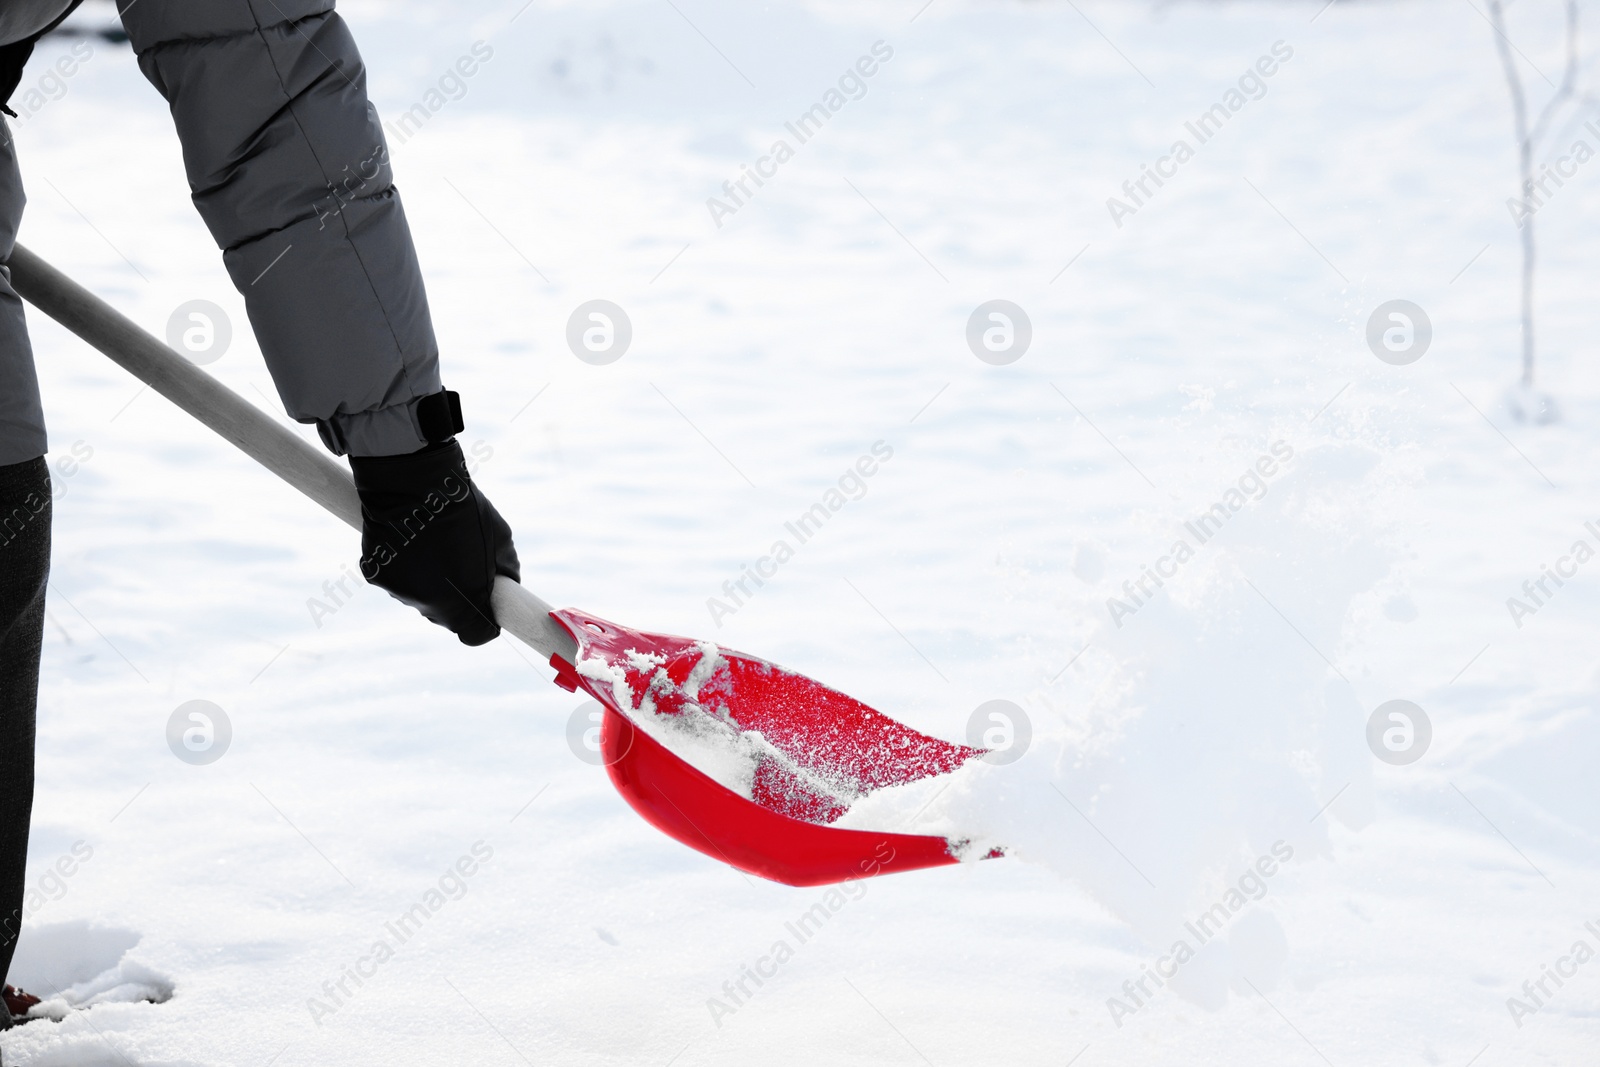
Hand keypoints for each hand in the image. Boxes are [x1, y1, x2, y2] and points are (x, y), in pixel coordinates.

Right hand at [349, 439, 518, 645]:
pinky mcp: (375, 575)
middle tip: (462, 564)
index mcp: (460, 602)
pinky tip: (410, 539)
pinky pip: (398, 579)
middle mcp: (426, 605)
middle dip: (458, 599)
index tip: (488, 606)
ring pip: (421, 597)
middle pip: (447, 617)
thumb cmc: (463, 507)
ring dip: (430, 582)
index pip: (476, 635)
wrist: (413, 480)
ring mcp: (398, 591)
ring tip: (435, 544)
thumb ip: (506, 571)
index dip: (486, 622)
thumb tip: (505, 585)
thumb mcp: (501, 538)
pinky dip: (406, 566)